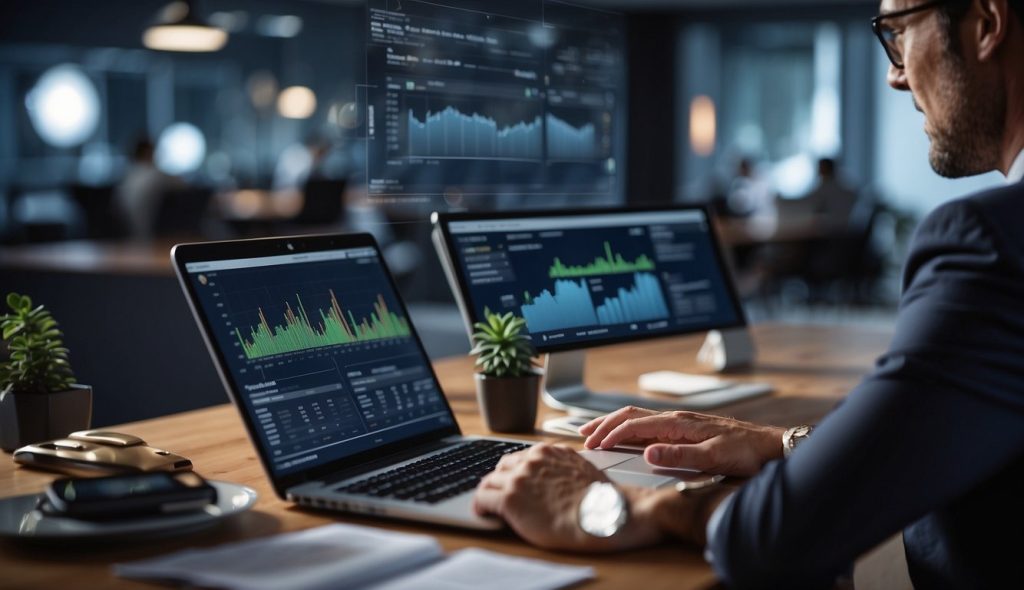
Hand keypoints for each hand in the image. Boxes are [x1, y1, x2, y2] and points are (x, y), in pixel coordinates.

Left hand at [473, 443, 662, 551]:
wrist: (602, 516)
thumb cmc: (599, 501)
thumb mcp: (580, 470)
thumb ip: (561, 468)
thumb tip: (555, 479)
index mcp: (548, 452)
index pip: (521, 458)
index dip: (515, 472)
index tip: (512, 482)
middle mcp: (531, 460)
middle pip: (503, 467)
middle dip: (500, 480)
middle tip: (498, 494)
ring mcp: (519, 478)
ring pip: (490, 481)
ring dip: (489, 493)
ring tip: (487, 506)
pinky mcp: (510, 498)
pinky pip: (483, 499)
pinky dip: (480, 506)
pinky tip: (484, 513)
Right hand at [580, 406, 784, 476]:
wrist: (768, 446)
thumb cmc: (744, 452)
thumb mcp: (713, 458)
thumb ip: (679, 456)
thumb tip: (649, 454)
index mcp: (678, 424)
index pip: (634, 426)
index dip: (611, 435)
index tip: (593, 446)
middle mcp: (676, 419)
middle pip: (630, 415)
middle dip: (603, 424)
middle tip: (582, 435)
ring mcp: (679, 421)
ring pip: (637, 416)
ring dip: (613, 423)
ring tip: (594, 430)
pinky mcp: (684, 427)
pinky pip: (648, 422)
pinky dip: (628, 427)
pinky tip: (625, 435)